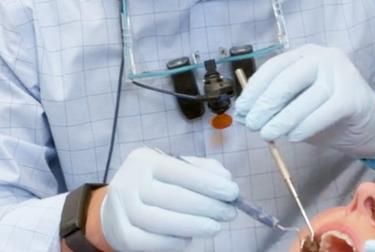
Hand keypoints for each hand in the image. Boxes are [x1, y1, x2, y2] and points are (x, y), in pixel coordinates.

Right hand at [99, 147, 238, 251]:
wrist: (114, 205)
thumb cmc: (154, 183)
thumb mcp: (173, 167)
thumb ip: (200, 169)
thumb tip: (225, 178)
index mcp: (145, 160)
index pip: (181, 171)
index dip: (209, 183)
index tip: (233, 191)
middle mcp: (130, 181)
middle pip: (174, 197)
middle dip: (208, 206)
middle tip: (230, 212)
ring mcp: (121, 209)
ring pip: (163, 222)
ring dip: (195, 226)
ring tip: (216, 227)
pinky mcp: (120, 234)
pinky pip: (150, 242)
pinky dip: (173, 242)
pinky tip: (189, 238)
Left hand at [235, 44, 374, 158]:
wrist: (370, 125)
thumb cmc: (327, 112)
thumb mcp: (298, 102)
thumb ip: (277, 103)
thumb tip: (246, 113)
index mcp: (306, 54)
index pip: (274, 66)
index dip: (254, 89)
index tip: (241, 109)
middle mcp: (324, 57)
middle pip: (287, 79)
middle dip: (265, 103)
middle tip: (252, 124)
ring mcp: (341, 74)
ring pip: (305, 98)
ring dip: (282, 119)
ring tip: (268, 134)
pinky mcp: (353, 96)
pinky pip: (323, 112)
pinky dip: (305, 126)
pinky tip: (293, 137)